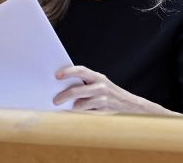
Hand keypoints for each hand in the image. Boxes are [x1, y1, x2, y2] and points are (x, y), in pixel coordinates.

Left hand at [53, 66, 181, 115]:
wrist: (128, 103)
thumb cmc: (106, 92)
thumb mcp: (98, 84)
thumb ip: (84, 83)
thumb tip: (61, 86)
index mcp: (98, 77)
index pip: (82, 71)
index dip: (69, 72)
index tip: (57, 75)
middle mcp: (101, 86)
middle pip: (77, 90)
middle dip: (64, 95)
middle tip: (55, 100)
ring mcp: (102, 99)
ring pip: (80, 104)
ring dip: (70, 106)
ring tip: (62, 106)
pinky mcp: (102, 110)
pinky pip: (85, 112)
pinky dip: (77, 112)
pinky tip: (73, 111)